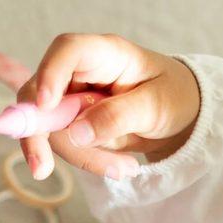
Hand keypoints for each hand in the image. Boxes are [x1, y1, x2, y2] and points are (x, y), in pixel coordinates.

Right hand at [18, 33, 200, 180]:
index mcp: (105, 54)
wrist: (181, 114)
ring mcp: (74, 99)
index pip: (66, 51)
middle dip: (40, 135)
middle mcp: (81, 73)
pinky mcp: (74, 124)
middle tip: (42, 170)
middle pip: (41, 97)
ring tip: (125, 168)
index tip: (45, 106)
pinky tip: (119, 167)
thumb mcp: (155, 107)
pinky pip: (67, 146)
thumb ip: (118, 117)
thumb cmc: (173, 96)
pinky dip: (88, 162)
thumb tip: (76, 133)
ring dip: (82, 157)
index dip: (49, 74)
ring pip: (52, 130)